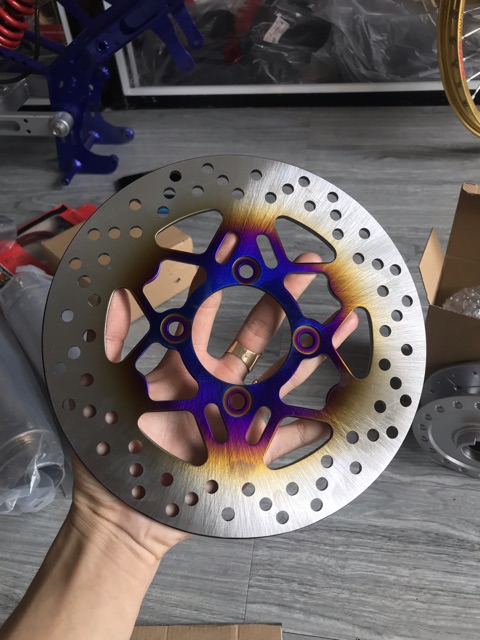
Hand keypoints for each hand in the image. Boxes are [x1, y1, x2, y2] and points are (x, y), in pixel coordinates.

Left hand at [73, 235, 357, 561]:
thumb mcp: (107, 389)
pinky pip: (287, 434)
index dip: (226, 282)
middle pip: (254, 336)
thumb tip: (115, 294)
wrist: (120, 512)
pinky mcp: (248, 448)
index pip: (207, 313)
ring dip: (309, 350)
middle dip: (281, 302)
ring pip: (279, 374)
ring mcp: (235, 414)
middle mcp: (213, 384)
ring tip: (339, 321)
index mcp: (180, 366)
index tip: (245, 252)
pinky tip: (338, 403)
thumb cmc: (109, 450)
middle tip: (306, 271)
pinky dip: (311, 423)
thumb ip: (114, 343)